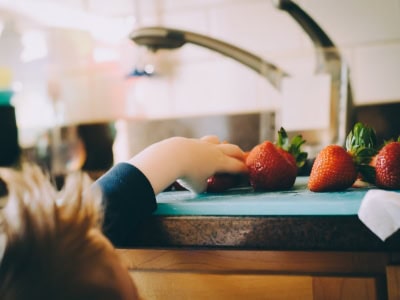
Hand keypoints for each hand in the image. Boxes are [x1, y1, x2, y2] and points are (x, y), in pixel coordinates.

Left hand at [128, 136, 246, 193]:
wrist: (172, 157)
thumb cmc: (187, 174)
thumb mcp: (197, 187)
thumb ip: (203, 186)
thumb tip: (202, 185)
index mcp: (220, 162)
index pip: (237, 166)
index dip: (244, 170)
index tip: (248, 172)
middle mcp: (214, 151)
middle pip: (232, 149)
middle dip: (239, 154)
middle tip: (242, 158)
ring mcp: (202, 144)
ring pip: (216, 140)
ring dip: (221, 145)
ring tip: (220, 150)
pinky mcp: (191, 141)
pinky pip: (202, 142)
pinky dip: (204, 146)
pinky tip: (198, 151)